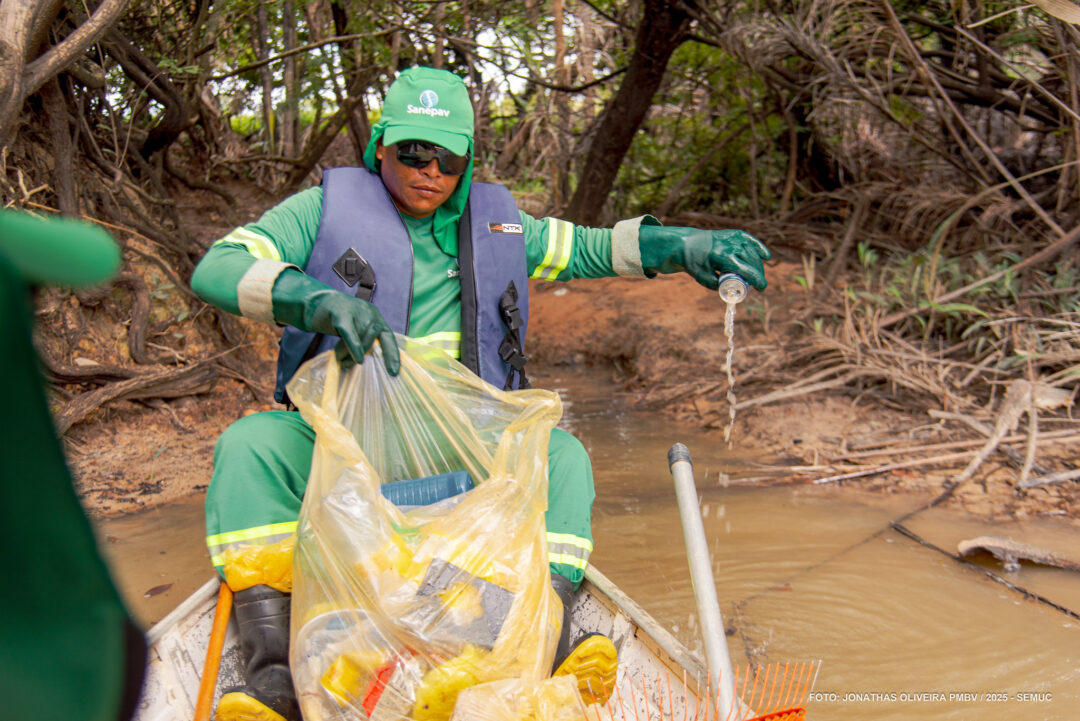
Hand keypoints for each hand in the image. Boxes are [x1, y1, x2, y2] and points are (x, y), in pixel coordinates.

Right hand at [272, 269, 400, 374]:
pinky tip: (356, 358)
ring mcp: (356, 311)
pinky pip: (349, 332)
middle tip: (356, 365)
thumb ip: (363, 342)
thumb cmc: (337, 320)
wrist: (315, 301)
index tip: (393, 372)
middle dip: (368, 355)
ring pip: (361, 337)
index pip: (389, 337)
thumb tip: (365, 363)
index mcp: (376, 317)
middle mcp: (370, 312)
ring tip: (344, 362)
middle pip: (375, 338)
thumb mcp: (355, 330)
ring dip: (353, 354)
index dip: (393, 355)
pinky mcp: (341, 313)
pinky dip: (354, 347)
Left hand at [638, 226, 770, 290]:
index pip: (747, 271)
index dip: (758, 281)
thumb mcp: (704, 279)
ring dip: (758, 264)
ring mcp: (732, 238)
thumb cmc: (694, 263)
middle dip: (758, 274)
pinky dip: (759, 247)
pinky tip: (766, 256)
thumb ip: (718, 286)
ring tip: (758, 274)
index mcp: (723, 257)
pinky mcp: (733, 233)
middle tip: (758, 284)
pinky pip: (750, 240)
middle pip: (752, 262)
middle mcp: (730, 246)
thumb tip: (734, 291)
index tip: (762, 289)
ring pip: (752, 252)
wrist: (686, 245)